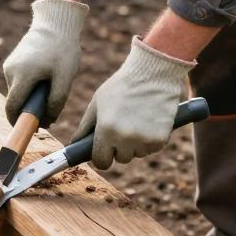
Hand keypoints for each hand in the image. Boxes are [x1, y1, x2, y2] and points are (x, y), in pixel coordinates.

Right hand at [3, 0, 87, 124]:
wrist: (56, 23)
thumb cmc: (63, 50)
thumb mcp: (65, 78)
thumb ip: (56, 102)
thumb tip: (47, 121)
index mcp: (22, 75)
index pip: (12, 107)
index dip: (17, 122)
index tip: (28, 130)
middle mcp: (11, 71)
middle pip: (15, 101)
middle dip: (28, 110)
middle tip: (49, 113)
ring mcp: (10, 65)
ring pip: (18, 91)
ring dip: (31, 96)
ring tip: (51, 87)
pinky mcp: (13, 60)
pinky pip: (19, 81)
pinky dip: (30, 86)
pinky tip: (45, 78)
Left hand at [72, 37, 194, 168]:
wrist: (153, 73)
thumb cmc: (122, 86)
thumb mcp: (98, 103)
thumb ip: (86, 126)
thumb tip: (75, 144)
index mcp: (106, 130)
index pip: (101, 162)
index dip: (102, 156)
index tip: (106, 150)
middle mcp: (124, 138)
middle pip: (121, 158)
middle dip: (121, 147)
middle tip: (124, 126)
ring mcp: (144, 140)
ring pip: (138, 153)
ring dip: (137, 143)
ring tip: (138, 119)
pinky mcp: (161, 139)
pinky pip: (153, 148)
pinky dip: (151, 138)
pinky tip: (150, 120)